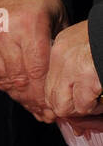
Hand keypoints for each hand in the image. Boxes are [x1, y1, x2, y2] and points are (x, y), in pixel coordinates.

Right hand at [0, 0, 66, 121]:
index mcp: (29, 24)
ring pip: (2, 77)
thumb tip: (58, 89)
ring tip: (29, 105)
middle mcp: (4, 29)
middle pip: (18, 77)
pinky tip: (14, 89)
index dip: (43, 94)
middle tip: (42, 113)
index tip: (51, 109)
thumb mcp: (59, 21)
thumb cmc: (40, 4)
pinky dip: (2, 82)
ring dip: (17, 95)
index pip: (36, 71)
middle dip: (32, 100)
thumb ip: (57, 53)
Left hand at [44, 19, 102, 134]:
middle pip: (52, 98)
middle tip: (84, 105)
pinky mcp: (87, 77)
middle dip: (68, 108)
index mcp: (59, 50)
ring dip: (80, 110)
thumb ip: (71, 64)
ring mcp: (72, 68)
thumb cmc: (102, 35)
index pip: (47, 84)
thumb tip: (72, 90)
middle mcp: (61, 59)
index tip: (71, 103)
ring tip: (95, 101)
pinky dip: (94, 107)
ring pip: (64, 106)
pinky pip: (83, 105)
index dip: (59, 98)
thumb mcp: (81, 44)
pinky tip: (101, 98)